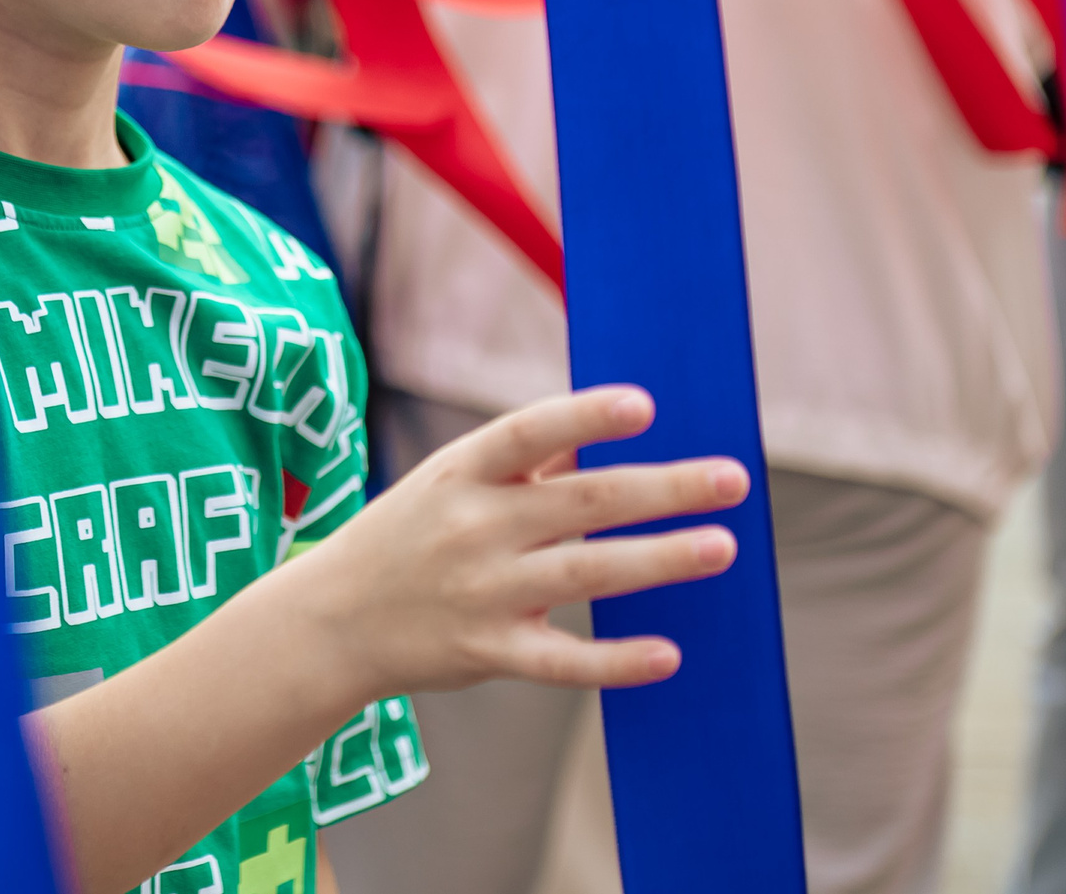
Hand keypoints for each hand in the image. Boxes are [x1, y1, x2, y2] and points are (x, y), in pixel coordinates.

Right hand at [286, 385, 747, 699]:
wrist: (332, 621)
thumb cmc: (409, 536)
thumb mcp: (451, 482)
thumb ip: (528, 461)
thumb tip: (608, 421)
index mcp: (462, 472)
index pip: (528, 433)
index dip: (585, 417)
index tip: (645, 406)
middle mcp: (474, 528)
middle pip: (582, 503)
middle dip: (664, 489)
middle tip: (732, 479)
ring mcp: (482, 593)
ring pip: (587, 575)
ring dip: (660, 560)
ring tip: (722, 547)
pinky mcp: (490, 653)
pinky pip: (563, 660)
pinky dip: (616, 660)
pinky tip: (668, 654)